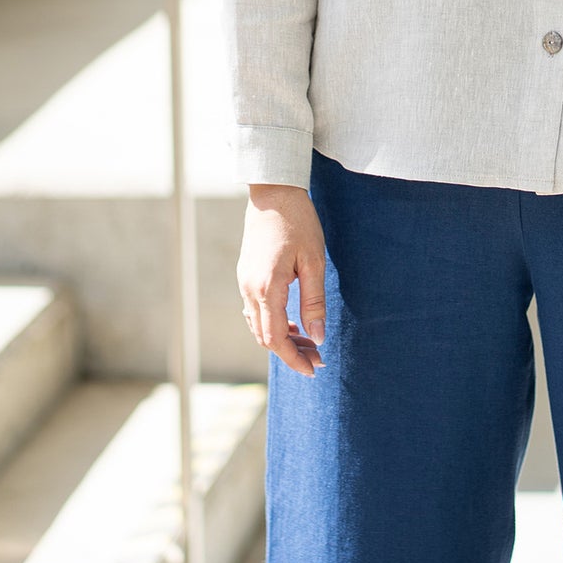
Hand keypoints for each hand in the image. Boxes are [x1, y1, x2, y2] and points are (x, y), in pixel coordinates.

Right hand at [239, 184, 328, 376]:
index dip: (294, 359)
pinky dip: (272, 323)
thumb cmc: (299, 223)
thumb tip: (318, 337)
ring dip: (282, 339)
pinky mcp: (245, 275)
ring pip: (258, 326)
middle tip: (318, 358)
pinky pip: (255, 311)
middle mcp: (249, 289)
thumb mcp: (314, 262)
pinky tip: (292, 322)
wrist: (274, 193)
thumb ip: (314, 302)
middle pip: (265, 337)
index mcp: (267, 288)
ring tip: (309, 343)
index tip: (313, 370)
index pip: (276, 338)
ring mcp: (244, 283)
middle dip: (291, 352)